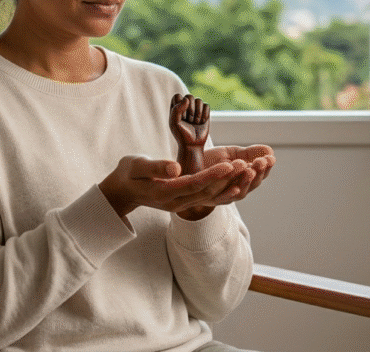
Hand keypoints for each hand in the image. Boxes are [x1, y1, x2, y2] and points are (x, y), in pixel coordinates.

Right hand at [98, 155, 247, 217]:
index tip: (230, 164)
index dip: (213, 175)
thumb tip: (176, 168)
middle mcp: (175, 202)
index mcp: (163, 192)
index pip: (193, 183)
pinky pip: (206, 197)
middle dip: (227, 178)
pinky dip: (222, 189)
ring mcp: (180, 205)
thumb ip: (155, 166)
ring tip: (248, 170)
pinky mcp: (184, 203)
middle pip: (206, 192)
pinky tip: (237, 183)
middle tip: (247, 164)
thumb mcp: (136, 165)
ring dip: (229, 184)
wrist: (122, 192)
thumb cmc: (128, 173)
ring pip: (209, 196)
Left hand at [169, 94, 209, 148]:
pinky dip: (204, 114)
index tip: (180, 117)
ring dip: (197, 113)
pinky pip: (207, 105)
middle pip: (189, 96)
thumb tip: (186, 98)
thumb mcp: (174, 122)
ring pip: (199, 100)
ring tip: (194, 122)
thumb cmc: (181, 133)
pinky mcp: (204, 112)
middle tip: (188, 120)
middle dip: (190, 109)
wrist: (192, 144)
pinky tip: (201, 122)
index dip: (180, 106)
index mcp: (176, 106)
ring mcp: (196, 108)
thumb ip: (177, 109)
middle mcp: (185, 105)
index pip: (178, 96)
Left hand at [203, 145, 273, 198]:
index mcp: (243, 178)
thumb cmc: (208, 162)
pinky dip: (229, 194)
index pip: (260, 174)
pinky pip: (220, 199)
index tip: (270, 157)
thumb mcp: (230, 154)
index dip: (266, 167)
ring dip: (246, 182)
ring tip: (250, 169)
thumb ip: (248, 153)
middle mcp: (236, 189)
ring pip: (240, 193)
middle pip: (252, 184)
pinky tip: (235, 187)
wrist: (184, 167)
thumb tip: (269, 151)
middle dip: (258, 173)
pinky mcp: (209, 199)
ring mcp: (224, 196)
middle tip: (261, 162)